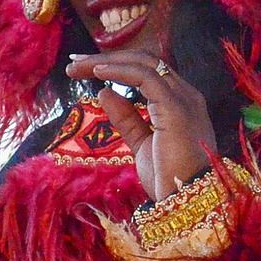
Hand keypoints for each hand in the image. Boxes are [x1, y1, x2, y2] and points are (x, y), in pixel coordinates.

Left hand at [65, 48, 216, 200]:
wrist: (185, 202)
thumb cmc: (169, 179)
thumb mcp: (141, 144)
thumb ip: (127, 118)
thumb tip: (105, 92)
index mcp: (179, 103)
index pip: (147, 72)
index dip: (116, 66)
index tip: (85, 69)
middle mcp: (185, 95)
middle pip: (144, 61)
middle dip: (108, 58)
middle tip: (74, 63)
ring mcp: (183, 98)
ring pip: (143, 63)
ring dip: (107, 61)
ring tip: (78, 66)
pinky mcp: (175, 106)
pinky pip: (145, 77)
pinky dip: (120, 71)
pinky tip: (98, 72)